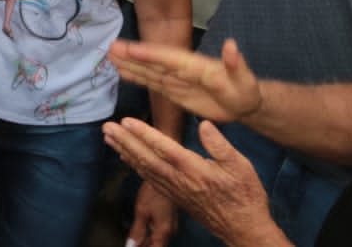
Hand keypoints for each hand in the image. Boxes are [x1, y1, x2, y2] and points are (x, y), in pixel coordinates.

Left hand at [104, 120, 281, 246]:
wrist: (243, 229)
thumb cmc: (245, 195)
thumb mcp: (241, 166)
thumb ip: (220, 145)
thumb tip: (204, 124)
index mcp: (195, 170)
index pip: (164, 149)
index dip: (144, 134)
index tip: (126, 121)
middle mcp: (180, 180)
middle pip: (147, 158)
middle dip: (125, 141)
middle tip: (106, 127)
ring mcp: (175, 190)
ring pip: (145, 169)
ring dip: (125, 152)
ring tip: (108, 137)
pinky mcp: (174, 197)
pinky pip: (149, 179)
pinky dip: (135, 166)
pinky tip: (125, 157)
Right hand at [110, 37, 263, 123]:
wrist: (245, 102)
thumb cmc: (246, 90)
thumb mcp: (244, 79)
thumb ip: (236, 64)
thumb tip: (232, 45)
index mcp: (196, 65)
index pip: (170, 58)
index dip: (151, 54)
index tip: (131, 49)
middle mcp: (182, 68)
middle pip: (153, 61)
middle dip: (132, 55)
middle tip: (110, 47)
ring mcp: (176, 78)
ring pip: (149, 70)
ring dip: (130, 63)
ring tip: (109, 55)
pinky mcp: (174, 89)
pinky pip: (152, 82)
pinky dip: (136, 76)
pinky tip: (122, 72)